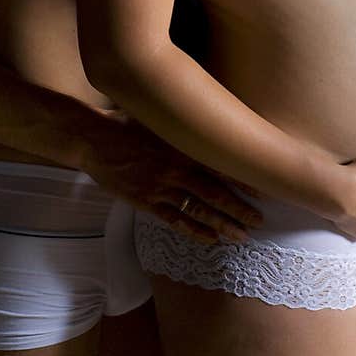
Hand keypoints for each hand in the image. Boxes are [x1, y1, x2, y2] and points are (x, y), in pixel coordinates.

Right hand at [78, 108, 262, 245]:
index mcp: (182, 146)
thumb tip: (211, 121)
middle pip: (215, 192)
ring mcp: (160, 187)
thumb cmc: (126, 122)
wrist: (93, 138)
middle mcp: (175, 168)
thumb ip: (185, 125)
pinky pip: (174, 220)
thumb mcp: (159, 117)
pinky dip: (194, 230)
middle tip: (258, 221)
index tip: (262, 191)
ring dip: (222, 224)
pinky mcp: (145, 201)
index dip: (242, 180)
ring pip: (198, 210)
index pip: (220, 165)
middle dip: (239, 208)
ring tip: (241, 235)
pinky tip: (210, 239)